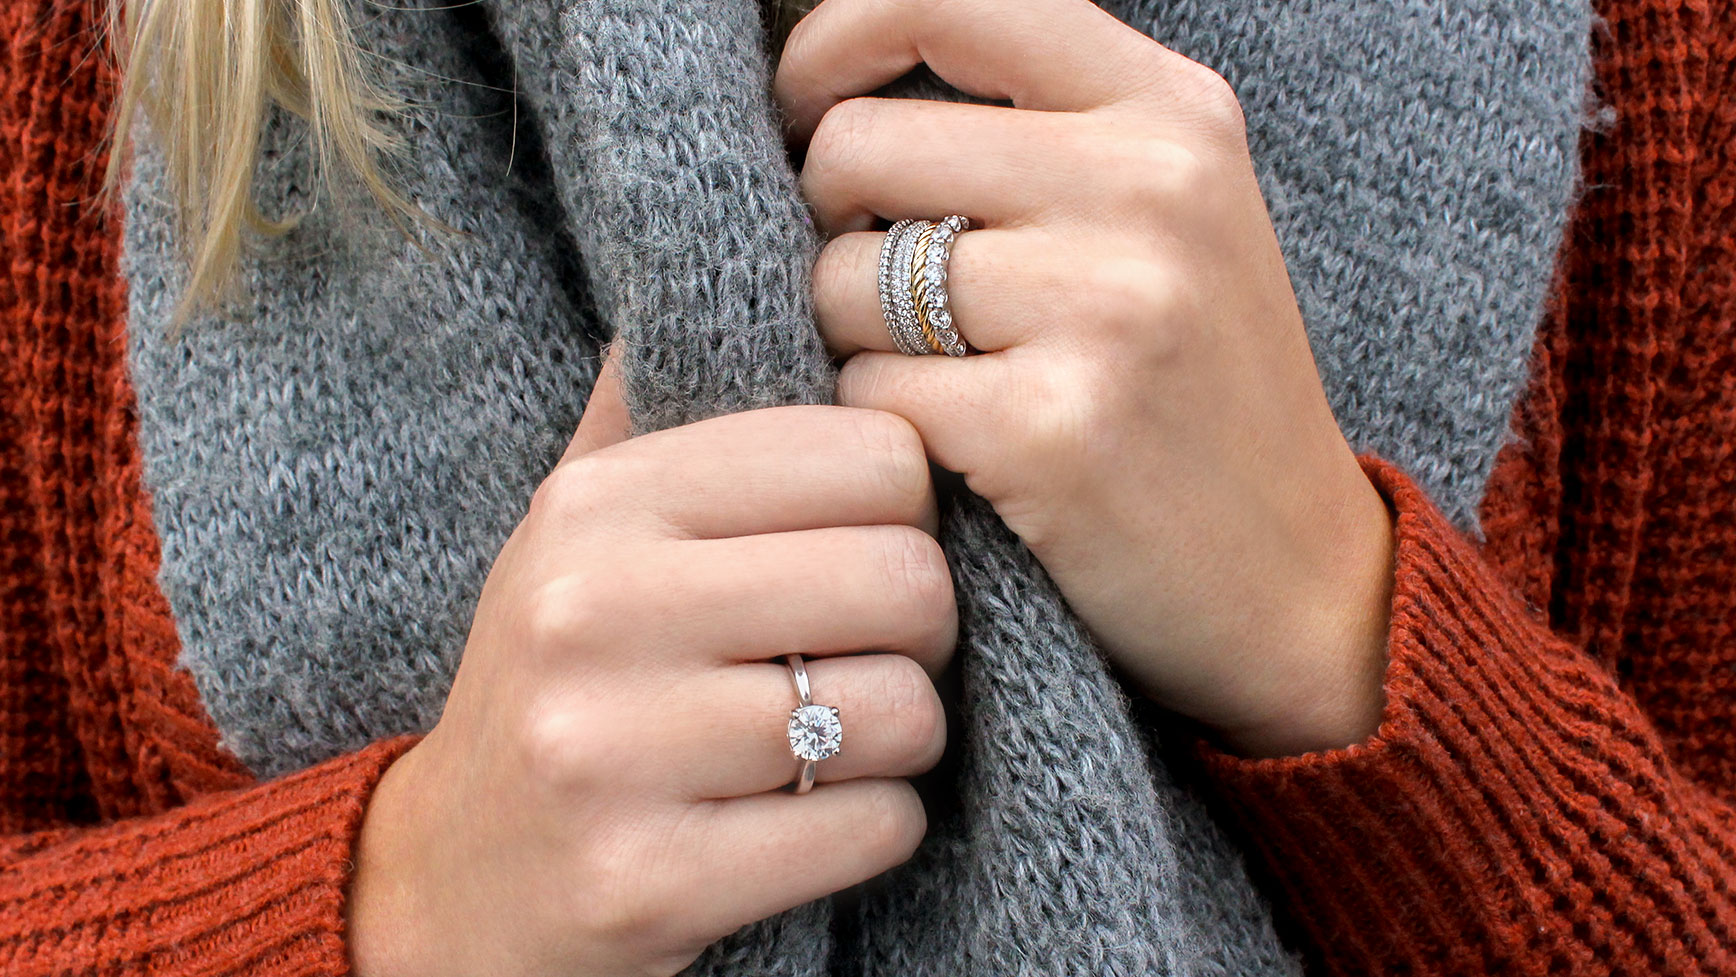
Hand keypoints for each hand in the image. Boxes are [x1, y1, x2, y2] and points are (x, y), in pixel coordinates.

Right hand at [348, 353, 956, 976]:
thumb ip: (655, 407)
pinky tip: (808, 818)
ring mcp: (613, 754)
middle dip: (922, 630)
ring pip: (904, 711)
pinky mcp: (650, 881)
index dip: (906, 510)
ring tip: (838, 737)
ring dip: (903, 738)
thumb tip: (760, 260)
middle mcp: (593, 612)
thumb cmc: (559, 679)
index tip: (859, 551)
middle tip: (873, 653)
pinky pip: (876, 827)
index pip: (874, 456)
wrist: (456, 882)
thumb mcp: (577, 529)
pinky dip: (875, 826)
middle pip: (905, 579)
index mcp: (600, 506)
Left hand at [779, 0, 1394, 756]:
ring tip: (951, 385)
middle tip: (895, 298)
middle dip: (837, 227)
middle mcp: (1149, 185)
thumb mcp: (1166, 216)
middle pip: (856, 146)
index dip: (832, 41)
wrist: (1302, 587)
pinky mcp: (1054, 426)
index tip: (802, 104)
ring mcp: (1108, 304)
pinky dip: (885, 432)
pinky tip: (963, 457)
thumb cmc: (1198, 394)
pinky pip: (866, 394)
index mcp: (1171, 110)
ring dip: (858, 342)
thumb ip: (1033, 131)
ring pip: (844, 277)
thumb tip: (828, 89)